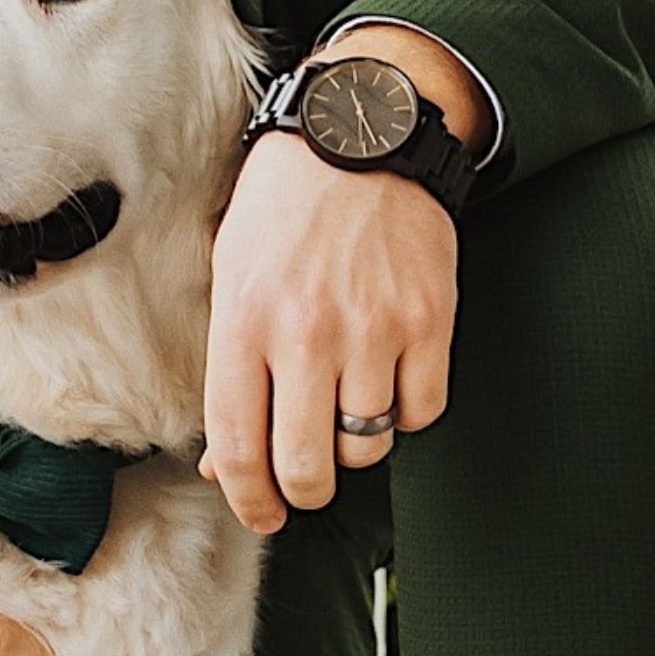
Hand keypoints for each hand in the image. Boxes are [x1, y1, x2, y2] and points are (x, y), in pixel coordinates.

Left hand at [203, 132, 456, 530]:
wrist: (356, 140)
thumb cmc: (280, 211)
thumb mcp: (229, 280)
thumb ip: (227, 371)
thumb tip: (224, 462)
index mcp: (242, 322)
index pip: (237, 443)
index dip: (247, 499)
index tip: (259, 515)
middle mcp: (306, 333)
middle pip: (305, 465)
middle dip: (302, 494)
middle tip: (302, 489)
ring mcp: (374, 329)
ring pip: (367, 445)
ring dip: (353, 447)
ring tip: (341, 413)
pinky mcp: (430, 321)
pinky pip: (423, 410)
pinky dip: (406, 414)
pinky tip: (387, 385)